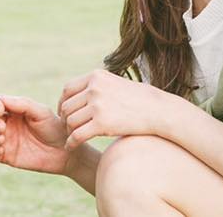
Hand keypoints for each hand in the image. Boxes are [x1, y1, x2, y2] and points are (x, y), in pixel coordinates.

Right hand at [0, 94, 71, 174]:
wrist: (64, 152)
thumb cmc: (54, 128)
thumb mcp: (41, 112)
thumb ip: (22, 104)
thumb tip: (0, 100)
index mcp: (15, 110)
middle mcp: (8, 123)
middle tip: (2, 128)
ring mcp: (6, 140)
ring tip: (1, 139)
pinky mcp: (6, 156)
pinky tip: (1, 150)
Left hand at [57, 69, 180, 148]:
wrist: (159, 110)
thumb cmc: (139, 99)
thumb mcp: (115, 84)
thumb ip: (97, 86)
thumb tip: (81, 93)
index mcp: (96, 76)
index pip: (68, 89)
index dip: (63, 102)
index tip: (65, 113)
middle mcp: (94, 88)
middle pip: (66, 106)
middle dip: (65, 119)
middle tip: (68, 128)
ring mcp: (98, 105)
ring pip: (70, 121)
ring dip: (69, 131)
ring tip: (72, 137)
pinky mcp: (102, 123)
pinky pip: (77, 135)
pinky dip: (71, 142)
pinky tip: (71, 146)